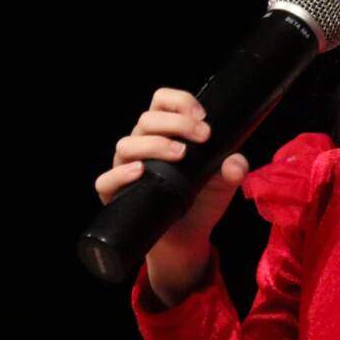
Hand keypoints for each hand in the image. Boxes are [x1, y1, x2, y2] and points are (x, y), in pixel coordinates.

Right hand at [95, 86, 248, 270]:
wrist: (188, 237)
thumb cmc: (202, 201)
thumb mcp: (224, 184)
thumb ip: (233, 170)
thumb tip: (234, 163)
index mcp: (166, 133)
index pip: (162, 102)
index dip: (179, 102)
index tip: (203, 116)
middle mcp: (143, 145)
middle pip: (147, 119)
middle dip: (176, 123)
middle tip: (202, 136)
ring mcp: (126, 168)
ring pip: (126, 144)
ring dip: (153, 144)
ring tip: (180, 154)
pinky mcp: (116, 194)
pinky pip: (105, 181)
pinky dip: (119, 174)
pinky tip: (139, 172)